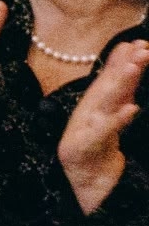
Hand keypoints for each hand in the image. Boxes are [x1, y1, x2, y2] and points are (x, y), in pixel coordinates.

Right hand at [59, 41, 146, 213]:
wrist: (86, 183)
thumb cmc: (98, 148)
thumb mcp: (111, 116)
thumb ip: (119, 89)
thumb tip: (130, 56)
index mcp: (94, 106)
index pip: (109, 78)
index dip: (123, 60)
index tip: (140, 42)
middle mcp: (88, 113)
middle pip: (107, 87)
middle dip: (123, 66)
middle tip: (140, 50)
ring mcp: (84, 129)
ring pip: (104, 104)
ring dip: (118, 85)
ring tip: (133, 69)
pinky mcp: (83, 148)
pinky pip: (103, 133)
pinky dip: (117, 120)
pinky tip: (131, 109)